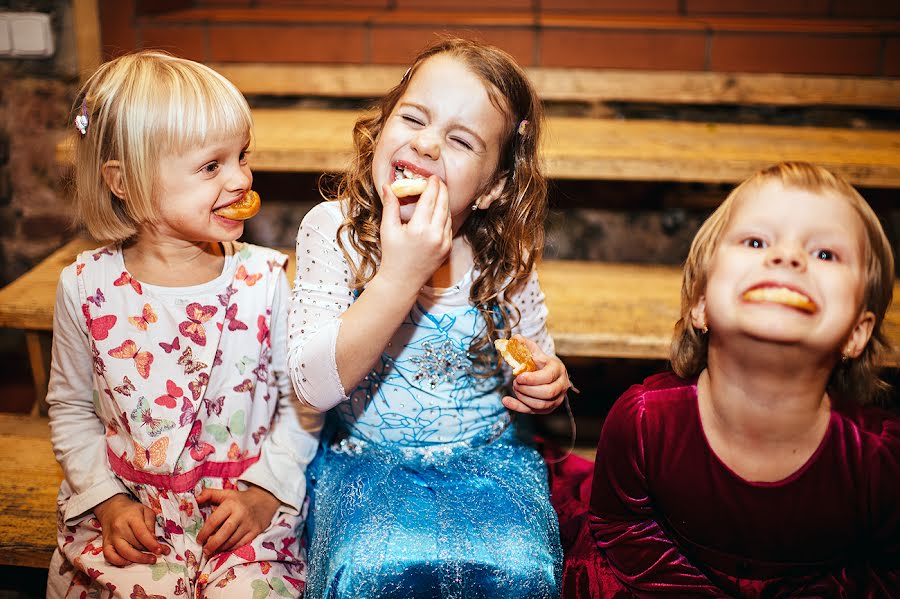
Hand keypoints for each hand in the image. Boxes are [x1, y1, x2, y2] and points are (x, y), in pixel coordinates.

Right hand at [92, 493, 168, 565]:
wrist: (111, 508)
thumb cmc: (132, 510)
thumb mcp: (145, 511)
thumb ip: (151, 524)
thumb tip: (155, 540)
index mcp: (131, 518)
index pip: (142, 533)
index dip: (151, 544)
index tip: (160, 551)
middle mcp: (119, 528)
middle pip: (134, 544)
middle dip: (147, 553)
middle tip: (157, 557)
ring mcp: (111, 537)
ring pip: (123, 553)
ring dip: (137, 559)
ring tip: (147, 560)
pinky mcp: (105, 544)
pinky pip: (109, 557)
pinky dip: (119, 562)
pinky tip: (130, 562)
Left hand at [195, 485, 280, 556]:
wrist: (264, 499)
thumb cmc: (240, 499)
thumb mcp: (225, 493)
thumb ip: (209, 494)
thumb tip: (196, 499)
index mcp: (231, 504)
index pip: (214, 520)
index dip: (204, 532)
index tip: (198, 540)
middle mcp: (240, 514)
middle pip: (224, 533)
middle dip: (212, 544)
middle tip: (205, 551)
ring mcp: (249, 523)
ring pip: (233, 540)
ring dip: (221, 548)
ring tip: (213, 550)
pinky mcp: (256, 531)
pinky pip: (242, 543)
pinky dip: (232, 548)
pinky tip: (225, 548)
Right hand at [377, 176, 451, 293]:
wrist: (402, 281)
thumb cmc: (392, 255)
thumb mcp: (388, 229)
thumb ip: (390, 206)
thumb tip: (387, 185)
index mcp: (420, 228)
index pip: (430, 199)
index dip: (432, 185)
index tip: (431, 176)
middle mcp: (435, 235)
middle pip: (443, 204)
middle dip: (441, 189)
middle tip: (437, 180)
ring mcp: (444, 242)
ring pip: (448, 214)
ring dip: (444, 201)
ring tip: (439, 192)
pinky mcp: (448, 248)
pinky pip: (449, 226)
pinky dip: (445, 215)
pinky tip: (439, 209)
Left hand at [501, 336, 569, 414]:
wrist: (550, 373)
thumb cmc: (541, 362)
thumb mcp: (534, 351)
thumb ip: (525, 345)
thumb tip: (514, 338)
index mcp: (558, 369)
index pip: (547, 377)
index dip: (532, 379)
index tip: (518, 377)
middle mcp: (561, 385)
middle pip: (547, 393)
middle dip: (527, 390)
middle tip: (515, 383)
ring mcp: (556, 399)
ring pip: (541, 405)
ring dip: (523, 398)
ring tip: (515, 388)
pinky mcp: (548, 408)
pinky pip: (533, 412)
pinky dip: (518, 407)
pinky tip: (506, 401)